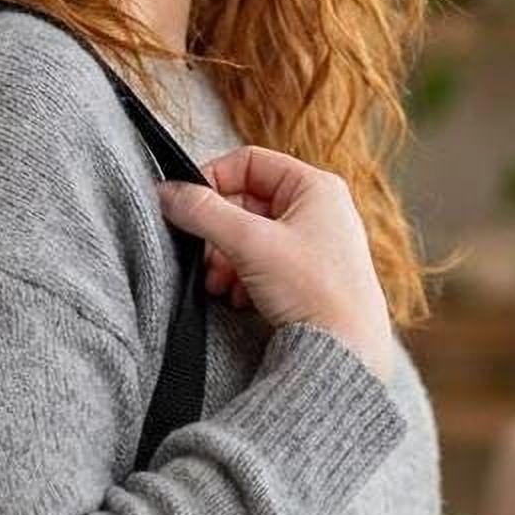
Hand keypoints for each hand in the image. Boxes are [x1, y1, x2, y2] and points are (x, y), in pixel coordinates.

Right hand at [154, 145, 400, 382]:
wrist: (347, 352)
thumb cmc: (315, 291)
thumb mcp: (250, 243)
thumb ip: (203, 213)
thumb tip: (168, 193)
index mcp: (314, 187)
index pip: (249, 162)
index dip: (212, 180)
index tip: (187, 205)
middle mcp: (319, 209)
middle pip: (246, 202)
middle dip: (217, 232)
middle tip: (201, 256)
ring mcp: (315, 242)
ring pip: (251, 235)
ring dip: (225, 258)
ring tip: (219, 284)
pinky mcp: (310, 274)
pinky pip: (263, 262)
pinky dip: (243, 277)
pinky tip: (238, 297)